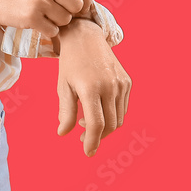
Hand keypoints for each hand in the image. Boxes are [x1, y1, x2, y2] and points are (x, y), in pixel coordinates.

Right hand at [0, 0, 93, 36]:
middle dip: (70, 12)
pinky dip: (46, 30)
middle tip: (56, 13)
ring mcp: (39, 0)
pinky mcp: (31, 17)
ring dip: (56, 22)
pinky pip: (53, 31)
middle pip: (77, 5)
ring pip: (65, 19)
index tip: (80, 6)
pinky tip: (34, 22)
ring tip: (40, 15)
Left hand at [55, 18, 130, 156]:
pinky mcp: (127, 82)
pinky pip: (122, 107)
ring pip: (118, 118)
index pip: (95, 124)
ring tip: (85, 123)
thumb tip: (63, 134)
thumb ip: (65, 111)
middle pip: (110, 125)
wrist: (85, 37)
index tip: (87, 153)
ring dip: (105, 128)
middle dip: (98, 137)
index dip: (92, 141)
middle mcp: (109, 86)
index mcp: (90, 88)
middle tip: (83, 139)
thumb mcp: (63, 86)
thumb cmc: (70, 63)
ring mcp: (121, 84)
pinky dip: (112, 115)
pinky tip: (97, 111)